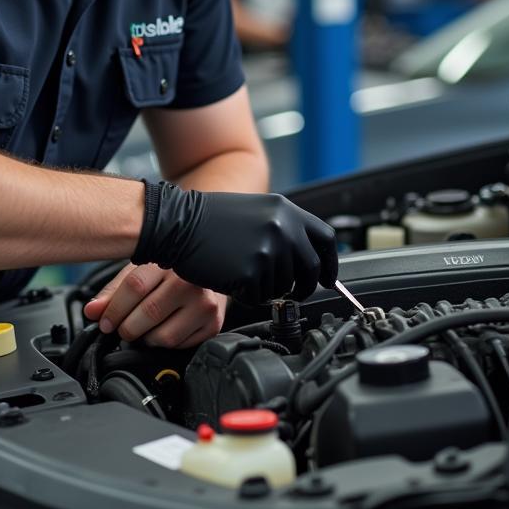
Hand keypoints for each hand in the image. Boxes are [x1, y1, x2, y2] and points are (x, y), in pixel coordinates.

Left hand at [82, 263, 226, 346]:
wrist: (212, 274)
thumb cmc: (172, 272)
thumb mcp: (141, 272)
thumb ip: (114, 292)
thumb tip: (91, 312)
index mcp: (169, 261)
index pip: (135, 287)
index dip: (114, 309)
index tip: (105, 323)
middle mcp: (191, 280)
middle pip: (148, 313)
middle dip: (127, 327)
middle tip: (124, 328)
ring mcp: (205, 303)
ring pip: (164, 336)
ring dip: (146, 339)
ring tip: (146, 328)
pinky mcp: (214, 324)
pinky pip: (180, 346)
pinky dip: (165, 344)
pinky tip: (165, 328)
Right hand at [132, 181, 338, 304]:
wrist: (179, 223)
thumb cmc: (211, 219)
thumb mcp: (257, 211)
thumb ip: (284, 229)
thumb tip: (304, 257)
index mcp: (286, 212)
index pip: (325, 239)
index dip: (330, 263)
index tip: (328, 277)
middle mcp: (283, 230)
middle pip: (310, 269)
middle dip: (304, 286)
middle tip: (294, 292)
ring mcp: (268, 252)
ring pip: (284, 286)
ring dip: (269, 288)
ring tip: (245, 272)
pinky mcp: (251, 274)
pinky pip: (260, 296)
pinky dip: (249, 294)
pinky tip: (233, 278)